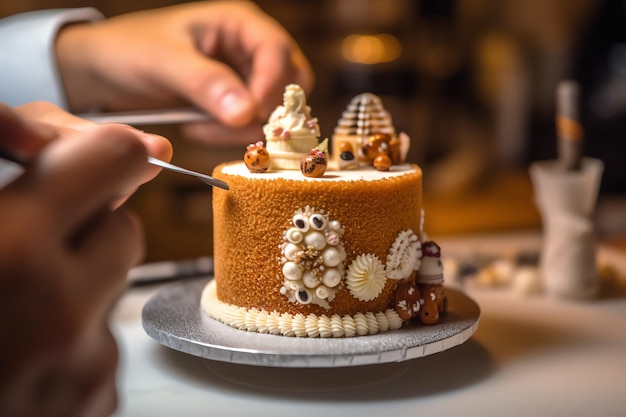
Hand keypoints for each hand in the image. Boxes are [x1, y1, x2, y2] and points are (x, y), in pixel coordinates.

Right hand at [0, 106, 150, 415]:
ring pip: (115, 287)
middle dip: (85, 227)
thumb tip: (56, 144)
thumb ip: (9, 188)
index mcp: (10, 251)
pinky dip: (72, 337)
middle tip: (31, 242)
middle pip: (123, 227)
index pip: (110, 159)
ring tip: (13, 309)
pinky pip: (102, 341)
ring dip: (76, 284)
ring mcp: (85, 365)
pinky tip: (21, 353)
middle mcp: (60, 312)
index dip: (103, 151)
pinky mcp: (97, 400)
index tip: (102, 156)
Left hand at [55, 1, 313, 144]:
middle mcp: (248, 48)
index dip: (272, 85)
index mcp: (238, 23)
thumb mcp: (164, 62)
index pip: (278, 51)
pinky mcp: (233, 103)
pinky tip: (197, 128)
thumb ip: (206, 83)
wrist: (101, 73)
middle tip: (231, 126)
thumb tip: (247, 113)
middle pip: (290, 83)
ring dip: (245, 127)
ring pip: (273, 110)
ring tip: (200, 127)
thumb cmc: (127, 51)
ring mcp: (243, 77)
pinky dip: (231, 134)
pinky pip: (251, 125)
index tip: (251, 115)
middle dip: (265, 110)